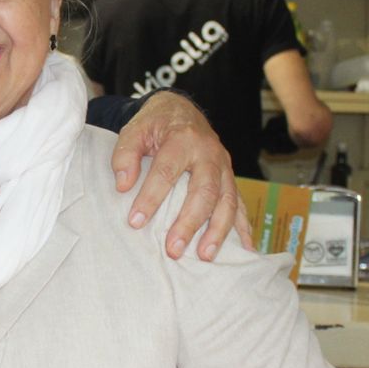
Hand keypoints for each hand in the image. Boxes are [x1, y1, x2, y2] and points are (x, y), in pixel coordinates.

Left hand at [111, 92, 252, 259]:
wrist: (181, 111)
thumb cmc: (155, 125)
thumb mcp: (134, 130)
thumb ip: (125, 154)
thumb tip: (124, 185)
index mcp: (182, 139)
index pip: (166, 171)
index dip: (150, 198)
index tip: (135, 222)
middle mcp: (209, 153)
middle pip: (204, 191)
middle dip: (189, 222)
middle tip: (173, 250)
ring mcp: (224, 167)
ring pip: (227, 201)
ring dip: (217, 230)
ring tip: (204, 256)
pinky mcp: (230, 178)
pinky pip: (240, 204)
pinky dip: (243, 228)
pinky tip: (244, 251)